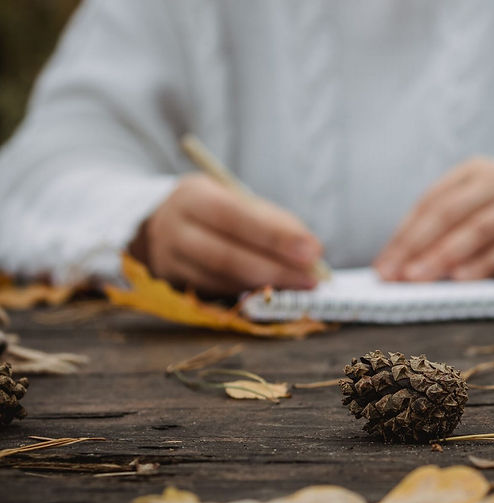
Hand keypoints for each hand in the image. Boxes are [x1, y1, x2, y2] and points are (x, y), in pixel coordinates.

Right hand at [129, 173, 321, 293]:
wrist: (158, 225)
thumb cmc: (213, 210)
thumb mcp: (235, 199)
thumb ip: (271, 220)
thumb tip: (312, 250)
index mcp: (192, 197)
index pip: (235, 216)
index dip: (276, 236)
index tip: (314, 250)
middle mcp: (174, 229)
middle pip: (227, 255)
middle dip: (276, 269)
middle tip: (314, 278)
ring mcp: (170, 261)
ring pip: (223, 279)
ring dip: (267, 285)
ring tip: (302, 285)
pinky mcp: (174, 285)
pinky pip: (219, 292)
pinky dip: (251, 292)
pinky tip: (276, 291)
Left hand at [374, 158, 493, 280]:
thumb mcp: (471, 202)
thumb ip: (438, 226)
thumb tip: (396, 263)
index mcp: (470, 173)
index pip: (430, 203)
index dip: (405, 235)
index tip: (384, 266)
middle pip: (450, 213)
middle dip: (420, 246)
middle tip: (398, 275)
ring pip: (479, 229)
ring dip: (447, 256)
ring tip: (421, 278)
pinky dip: (483, 264)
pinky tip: (462, 279)